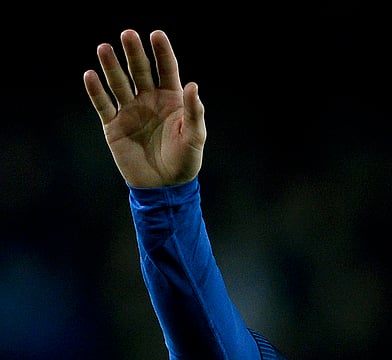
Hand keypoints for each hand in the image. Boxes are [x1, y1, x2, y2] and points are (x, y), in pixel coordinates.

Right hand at [83, 30, 204, 187]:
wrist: (164, 187)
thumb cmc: (185, 161)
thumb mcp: (195, 137)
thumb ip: (194, 112)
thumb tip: (193, 85)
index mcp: (171, 99)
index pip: (166, 70)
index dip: (162, 52)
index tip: (156, 34)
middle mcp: (149, 100)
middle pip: (140, 71)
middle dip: (134, 53)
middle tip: (128, 34)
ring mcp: (130, 111)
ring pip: (119, 83)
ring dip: (111, 66)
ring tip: (104, 48)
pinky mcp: (113, 126)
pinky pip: (102, 105)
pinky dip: (96, 91)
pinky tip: (90, 75)